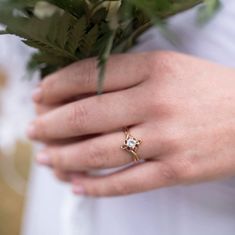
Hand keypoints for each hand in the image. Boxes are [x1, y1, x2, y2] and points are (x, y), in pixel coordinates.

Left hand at [28, 51, 234, 196]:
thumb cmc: (207, 90)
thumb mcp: (167, 68)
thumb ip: (126, 77)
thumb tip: (82, 91)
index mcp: (155, 69)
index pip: (90, 74)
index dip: (57, 85)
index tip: (40, 95)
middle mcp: (156, 102)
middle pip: (86, 116)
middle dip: (51, 124)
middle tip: (33, 130)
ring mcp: (165, 140)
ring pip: (99, 154)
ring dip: (65, 159)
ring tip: (46, 160)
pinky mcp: (175, 171)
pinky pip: (126, 183)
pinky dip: (96, 186)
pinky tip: (77, 185)